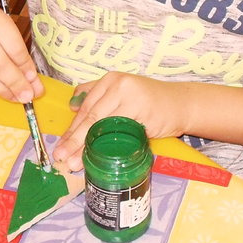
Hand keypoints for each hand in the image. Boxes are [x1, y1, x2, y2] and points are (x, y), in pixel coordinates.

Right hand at [0, 0, 42, 103]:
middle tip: (28, 95)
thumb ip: (16, 49)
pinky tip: (0, 91)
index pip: (12, 45)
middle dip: (15, 82)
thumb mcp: (2, 24)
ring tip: (17, 97)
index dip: (25, 66)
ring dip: (2, 90)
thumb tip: (31, 79)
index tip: (34, 80)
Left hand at [52, 72, 192, 171]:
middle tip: (61, 157)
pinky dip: (106, 146)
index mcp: (109, 80)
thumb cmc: (151, 102)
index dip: (71, 129)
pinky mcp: (140, 109)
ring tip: (73, 162)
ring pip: (100, 124)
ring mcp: (128, 95)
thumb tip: (73, 108)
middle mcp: (116, 83)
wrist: (181, 103)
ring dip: (85, 146)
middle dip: (73, 140)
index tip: (60, 146)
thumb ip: (100, 97)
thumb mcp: (123, 93)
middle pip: (89, 116)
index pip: (84, 107)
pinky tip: (98, 157)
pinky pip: (118, 130)